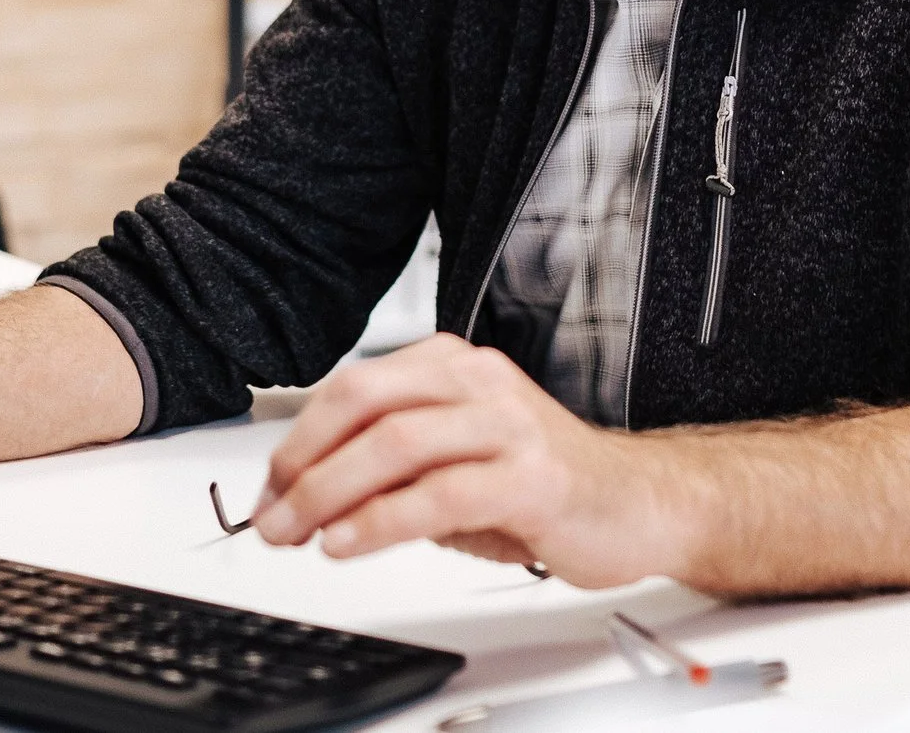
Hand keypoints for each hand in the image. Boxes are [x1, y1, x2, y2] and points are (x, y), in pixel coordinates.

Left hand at [249, 333, 676, 587]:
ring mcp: (507, 425)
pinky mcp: (530, 477)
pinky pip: (438, 494)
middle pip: (363, 403)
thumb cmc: (544, 482)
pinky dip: (380, 521)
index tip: (269, 488)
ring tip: (296, 533)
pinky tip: (348, 543)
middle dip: (303, 463)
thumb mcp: (456, 460)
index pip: (353, 387)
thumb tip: (309, 493)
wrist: (640, 502)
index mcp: (453, 366)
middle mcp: (478, 381)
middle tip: (271, 513)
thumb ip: (393, 465)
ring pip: (393, 445)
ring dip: (329, 495)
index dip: (298, 438)